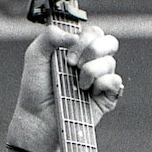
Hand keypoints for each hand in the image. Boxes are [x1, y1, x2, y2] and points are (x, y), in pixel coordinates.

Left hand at [8, 24, 123, 151]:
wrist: (37, 118)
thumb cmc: (35, 89)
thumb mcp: (35, 56)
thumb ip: (50, 36)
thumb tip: (74, 35)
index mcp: (78, 51)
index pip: (94, 33)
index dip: (83, 40)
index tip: (66, 56)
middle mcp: (92, 63)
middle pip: (110, 42)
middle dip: (92, 49)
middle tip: (72, 65)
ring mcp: (100, 81)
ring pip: (110, 62)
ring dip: (90, 70)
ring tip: (77, 85)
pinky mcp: (106, 98)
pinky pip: (115, 82)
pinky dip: (102, 83)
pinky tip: (88, 91)